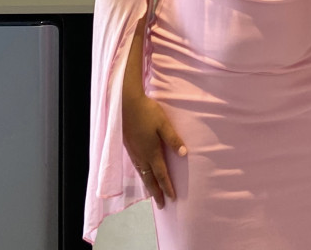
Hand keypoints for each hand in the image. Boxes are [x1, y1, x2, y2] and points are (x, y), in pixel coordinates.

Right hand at [122, 93, 186, 209]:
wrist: (126, 104)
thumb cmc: (147, 112)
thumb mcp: (163, 124)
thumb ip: (173, 139)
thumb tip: (184, 153)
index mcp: (151, 152)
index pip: (161, 174)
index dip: (167, 187)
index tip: (172, 198)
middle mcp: (141, 156)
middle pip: (149, 179)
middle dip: (156, 193)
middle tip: (161, 205)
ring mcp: (133, 153)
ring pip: (141, 175)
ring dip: (148, 186)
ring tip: (152, 194)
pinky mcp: (128, 147)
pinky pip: (136, 168)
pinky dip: (141, 176)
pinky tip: (142, 174)